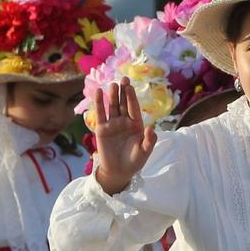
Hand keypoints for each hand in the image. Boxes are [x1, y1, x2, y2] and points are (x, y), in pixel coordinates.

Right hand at [90, 78, 154, 193]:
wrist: (119, 171)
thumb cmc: (134, 162)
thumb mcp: (144, 152)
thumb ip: (149, 140)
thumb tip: (151, 128)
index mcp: (136, 124)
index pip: (134, 107)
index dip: (132, 97)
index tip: (130, 87)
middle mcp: (124, 121)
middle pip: (123, 103)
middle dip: (123, 92)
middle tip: (124, 78)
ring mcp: (113, 124)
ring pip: (112, 106)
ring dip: (112, 95)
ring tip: (113, 85)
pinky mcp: (102, 129)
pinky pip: (100, 114)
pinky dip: (99, 103)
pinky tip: (98, 92)